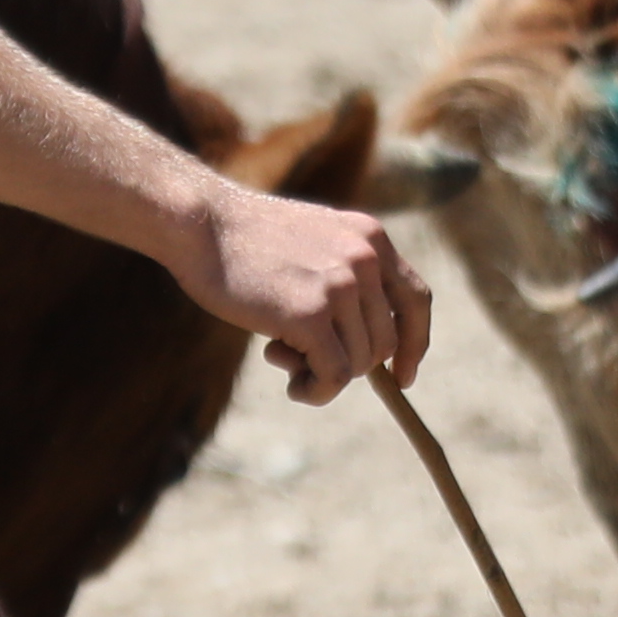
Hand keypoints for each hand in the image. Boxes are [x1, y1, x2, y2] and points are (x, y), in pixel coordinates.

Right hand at [187, 183, 427, 407]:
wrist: (200, 223)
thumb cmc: (244, 242)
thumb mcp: (313, 245)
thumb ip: (343, 283)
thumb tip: (363, 354)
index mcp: (371, 237)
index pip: (416, 299)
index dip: (415, 344)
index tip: (403, 376)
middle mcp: (366, 258)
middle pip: (386, 341)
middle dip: (351, 363)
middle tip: (303, 360)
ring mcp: (341, 285)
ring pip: (360, 363)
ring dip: (325, 377)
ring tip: (281, 357)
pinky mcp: (311, 314)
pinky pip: (335, 376)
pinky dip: (317, 392)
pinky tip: (294, 388)